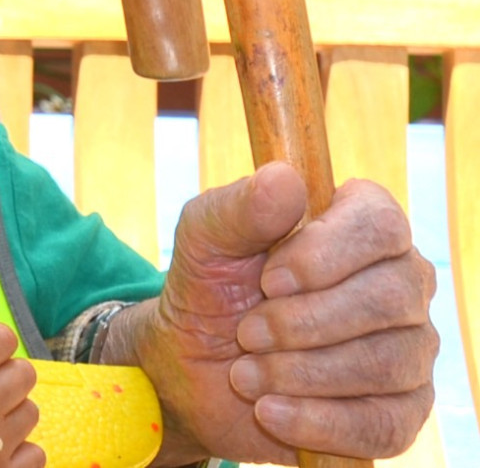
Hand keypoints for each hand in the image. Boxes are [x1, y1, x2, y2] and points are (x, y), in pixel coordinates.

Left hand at [109, 163, 436, 462]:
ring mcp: (409, 350)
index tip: (269, 279)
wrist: (194, 364)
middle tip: (247, 333)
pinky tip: (270, 413)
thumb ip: (238, 207)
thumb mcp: (205, 238)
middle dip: (305, 322)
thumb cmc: (211, 285)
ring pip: (386, 364)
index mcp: (361, 227)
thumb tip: (283, 179)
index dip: (327, 253)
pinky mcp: (401, 412)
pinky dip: (318, 421)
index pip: (381, 224)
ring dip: (301, 373)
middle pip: (391, 298)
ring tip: (246, 374)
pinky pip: (384, 425)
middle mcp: (401, 284)